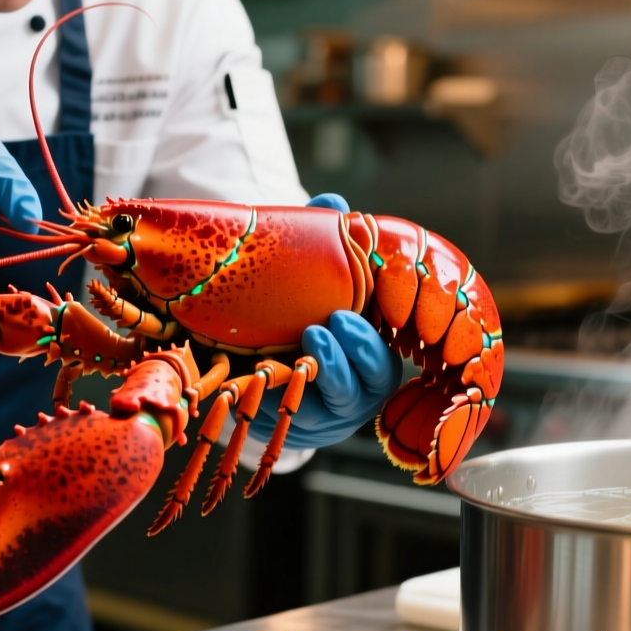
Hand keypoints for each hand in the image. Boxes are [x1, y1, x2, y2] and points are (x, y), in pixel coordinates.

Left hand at [247, 193, 399, 449]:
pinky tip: (248, 381)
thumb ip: (329, 241)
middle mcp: (350, 396)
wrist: (261, 350)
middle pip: (356, 395)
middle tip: (316, 332)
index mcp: (368, 361)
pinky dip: (263, 404)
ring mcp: (315, 417)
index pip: (381, 365)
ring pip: (317, 414)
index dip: (366, 346)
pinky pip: (275, 423)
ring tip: (282, 356)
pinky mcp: (279, 427)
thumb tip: (333, 202)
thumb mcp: (319, 277)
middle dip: (339, 365)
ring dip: (302, 385)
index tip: (342, 317)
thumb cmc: (304, 309)